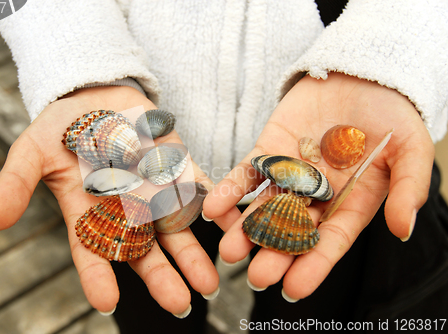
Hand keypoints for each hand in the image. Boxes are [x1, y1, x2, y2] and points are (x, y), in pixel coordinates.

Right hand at [0, 86, 219, 315]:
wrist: (95, 94)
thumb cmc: (61, 126)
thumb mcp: (32, 150)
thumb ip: (16, 183)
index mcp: (90, 211)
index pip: (92, 250)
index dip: (97, 276)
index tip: (105, 302)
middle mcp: (125, 208)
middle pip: (144, 250)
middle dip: (161, 277)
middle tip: (180, 306)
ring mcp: (154, 189)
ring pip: (175, 229)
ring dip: (193, 255)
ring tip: (210, 284)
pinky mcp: (177, 167)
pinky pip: (197, 190)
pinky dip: (214, 207)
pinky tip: (229, 226)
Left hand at [203, 72, 433, 299]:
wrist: (363, 74)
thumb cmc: (393, 115)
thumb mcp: (410, 150)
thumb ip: (408, 189)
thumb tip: (403, 230)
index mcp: (350, 203)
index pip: (330, 241)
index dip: (314, 266)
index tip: (294, 290)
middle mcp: (316, 196)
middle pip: (293, 231)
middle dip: (275, 254)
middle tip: (257, 276)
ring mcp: (290, 174)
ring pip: (265, 207)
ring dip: (246, 229)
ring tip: (229, 251)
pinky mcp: (268, 151)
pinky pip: (246, 174)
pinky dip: (229, 191)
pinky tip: (213, 209)